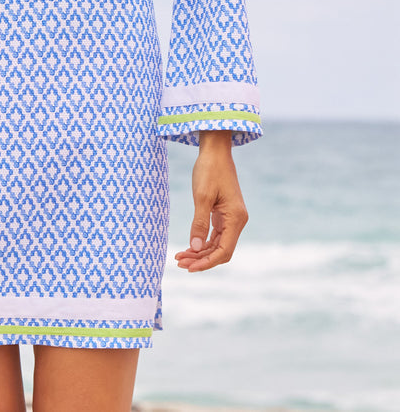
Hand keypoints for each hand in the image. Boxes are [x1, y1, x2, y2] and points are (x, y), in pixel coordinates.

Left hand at [175, 130, 247, 271]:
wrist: (215, 150)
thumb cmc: (209, 170)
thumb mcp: (201, 196)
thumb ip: (199, 223)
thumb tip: (194, 248)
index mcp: (236, 218)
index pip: (224, 251)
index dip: (207, 262)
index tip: (189, 268)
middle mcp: (237, 221)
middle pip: (221, 250)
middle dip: (201, 259)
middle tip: (179, 263)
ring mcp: (232, 218)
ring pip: (217, 244)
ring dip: (200, 252)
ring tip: (180, 257)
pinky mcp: (224, 214)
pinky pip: (215, 235)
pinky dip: (202, 242)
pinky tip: (188, 247)